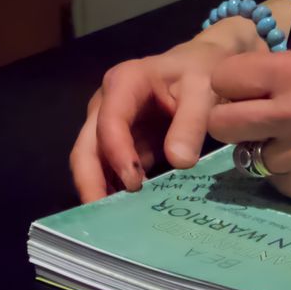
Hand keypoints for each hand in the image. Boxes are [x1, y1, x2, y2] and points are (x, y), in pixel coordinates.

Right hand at [69, 19, 259, 201]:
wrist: (204, 64)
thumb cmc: (202, 71)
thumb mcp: (203, 89)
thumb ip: (191, 122)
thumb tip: (179, 162)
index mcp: (124, 82)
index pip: (109, 122)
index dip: (117, 154)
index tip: (134, 185)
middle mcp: (106, 103)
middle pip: (86, 146)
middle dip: (91, 182)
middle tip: (103, 218)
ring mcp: (109, 125)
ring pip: (92, 162)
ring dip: (100, 191)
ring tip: (114, 224)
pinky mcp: (120, 143)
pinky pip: (109, 170)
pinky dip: (114, 191)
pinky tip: (126, 215)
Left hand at [206, 53, 290, 203]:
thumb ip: (282, 77)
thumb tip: (238, 86)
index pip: (225, 76)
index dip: (229, 85)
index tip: (239, 91)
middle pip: (220, 121)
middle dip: (230, 122)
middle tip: (252, 122)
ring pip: (246, 156)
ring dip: (263, 152)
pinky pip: (276, 181)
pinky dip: (288, 174)